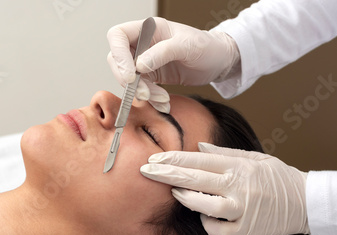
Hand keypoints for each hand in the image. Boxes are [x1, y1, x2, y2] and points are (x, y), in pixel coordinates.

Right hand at [107, 17, 239, 113]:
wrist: (218, 62)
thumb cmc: (207, 47)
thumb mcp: (188, 46)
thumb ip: (162, 53)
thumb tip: (139, 65)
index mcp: (148, 28)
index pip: (117, 36)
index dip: (118, 55)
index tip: (131, 75)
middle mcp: (142, 44)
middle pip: (117, 61)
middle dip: (129, 81)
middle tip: (144, 93)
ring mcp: (144, 61)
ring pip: (128, 80)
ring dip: (142, 93)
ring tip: (163, 99)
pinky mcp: (150, 77)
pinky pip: (141, 90)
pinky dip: (151, 100)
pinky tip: (164, 103)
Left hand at [140, 143, 309, 234]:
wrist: (304, 203)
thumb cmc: (276, 177)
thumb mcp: (254, 158)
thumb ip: (223, 154)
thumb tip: (196, 148)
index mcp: (238, 167)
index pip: (198, 161)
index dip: (173, 160)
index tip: (153, 158)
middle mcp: (238, 187)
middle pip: (194, 180)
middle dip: (166, 175)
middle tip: (146, 170)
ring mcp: (241, 210)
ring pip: (203, 206)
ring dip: (185, 199)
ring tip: (175, 193)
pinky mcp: (245, 230)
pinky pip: (216, 229)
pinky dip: (207, 222)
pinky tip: (205, 215)